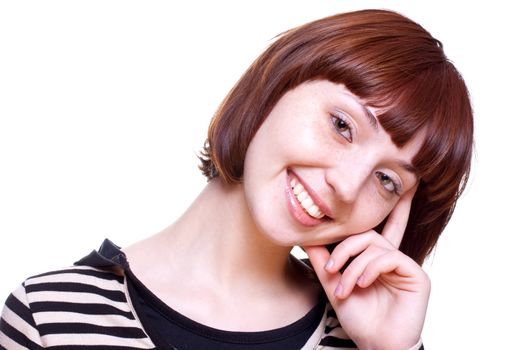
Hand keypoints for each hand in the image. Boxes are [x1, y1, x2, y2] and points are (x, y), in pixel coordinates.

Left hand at [304, 188, 429, 349]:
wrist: (375, 345)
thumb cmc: (360, 318)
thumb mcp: (335, 285)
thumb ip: (324, 261)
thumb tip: (306, 237)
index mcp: (375, 258)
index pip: (374, 228)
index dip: (380, 208)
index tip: (382, 191)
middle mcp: (391, 257)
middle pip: (366, 233)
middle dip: (344, 248)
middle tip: (330, 267)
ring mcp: (405, 265)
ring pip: (374, 245)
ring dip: (353, 267)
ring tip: (343, 289)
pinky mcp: (416, 275)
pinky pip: (390, 257)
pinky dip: (370, 269)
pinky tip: (362, 284)